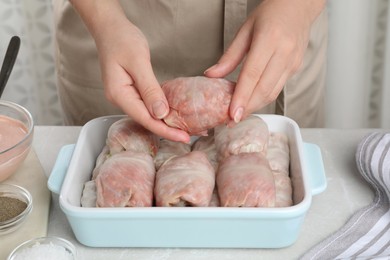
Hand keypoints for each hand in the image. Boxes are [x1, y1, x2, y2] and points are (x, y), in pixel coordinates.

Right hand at [72, 1, 189, 142]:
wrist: (110, 28)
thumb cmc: (122, 40)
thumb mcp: (138, 62)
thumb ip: (149, 89)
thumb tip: (161, 113)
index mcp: (119, 94)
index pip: (145, 119)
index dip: (166, 130)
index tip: (185, 138)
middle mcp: (121, 99)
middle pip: (147, 120)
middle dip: (169, 130)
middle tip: (191, 136)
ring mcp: (125, 95)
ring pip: (148, 114)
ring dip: (166, 122)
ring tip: (187, 129)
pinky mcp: (131, 90)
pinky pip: (148, 104)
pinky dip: (162, 110)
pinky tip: (174, 114)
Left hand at [205, 0, 324, 122]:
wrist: (298, 6)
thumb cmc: (270, 13)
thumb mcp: (245, 30)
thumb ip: (229, 56)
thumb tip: (211, 75)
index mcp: (269, 39)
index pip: (252, 75)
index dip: (242, 97)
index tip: (232, 115)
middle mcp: (284, 52)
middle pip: (264, 89)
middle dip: (247, 108)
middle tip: (231, 120)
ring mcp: (293, 62)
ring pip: (273, 92)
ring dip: (255, 106)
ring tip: (239, 113)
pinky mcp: (296, 68)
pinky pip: (278, 88)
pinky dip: (263, 97)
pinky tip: (251, 100)